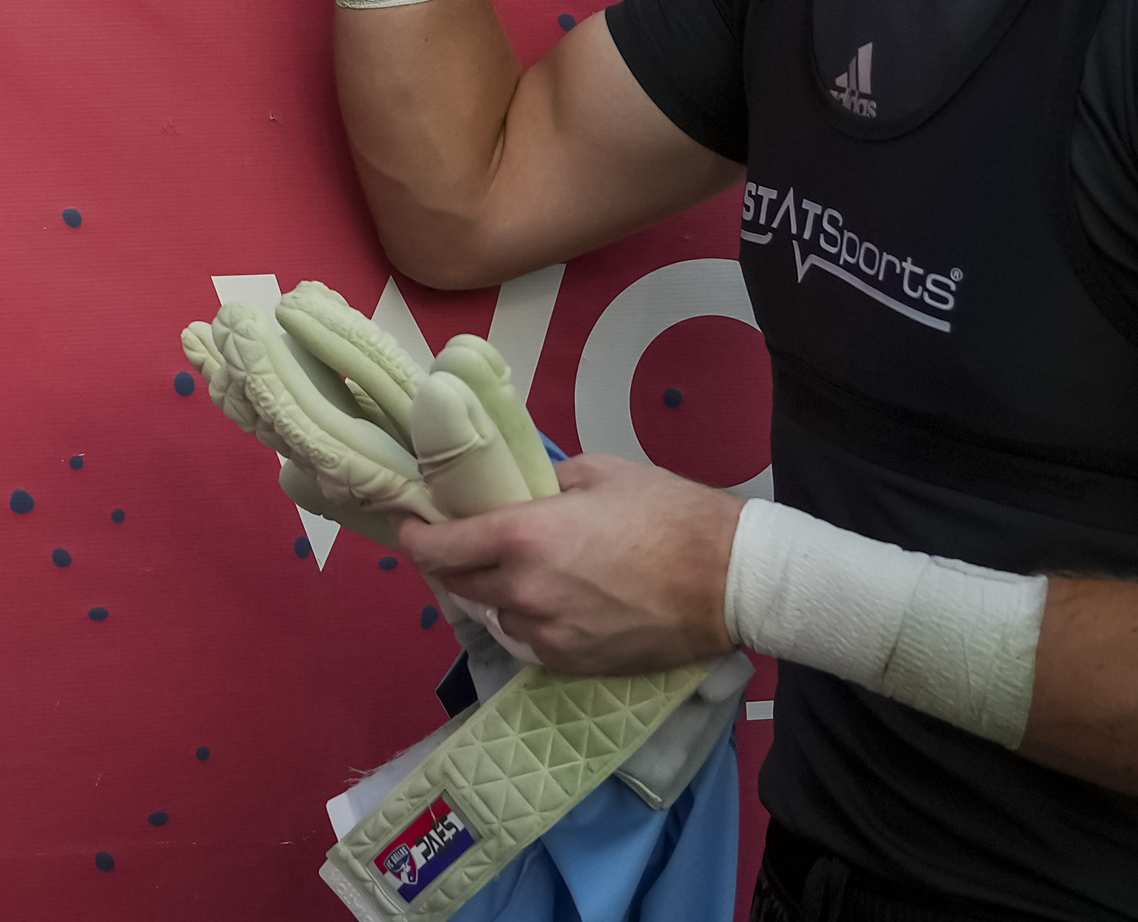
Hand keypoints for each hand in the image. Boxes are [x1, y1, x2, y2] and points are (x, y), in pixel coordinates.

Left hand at [393, 451, 742, 677]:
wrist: (728, 581)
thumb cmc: (667, 514)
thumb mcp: (598, 472)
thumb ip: (543, 482)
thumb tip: (517, 488)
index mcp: (522, 536)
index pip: (437, 547)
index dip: (415, 536)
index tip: (410, 525)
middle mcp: (523, 591)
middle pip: (457, 585)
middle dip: (452, 563)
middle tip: (464, 541)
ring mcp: (546, 635)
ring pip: (494, 614)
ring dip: (493, 593)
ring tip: (518, 570)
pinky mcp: (571, 664)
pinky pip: (528, 640)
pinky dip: (527, 619)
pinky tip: (551, 600)